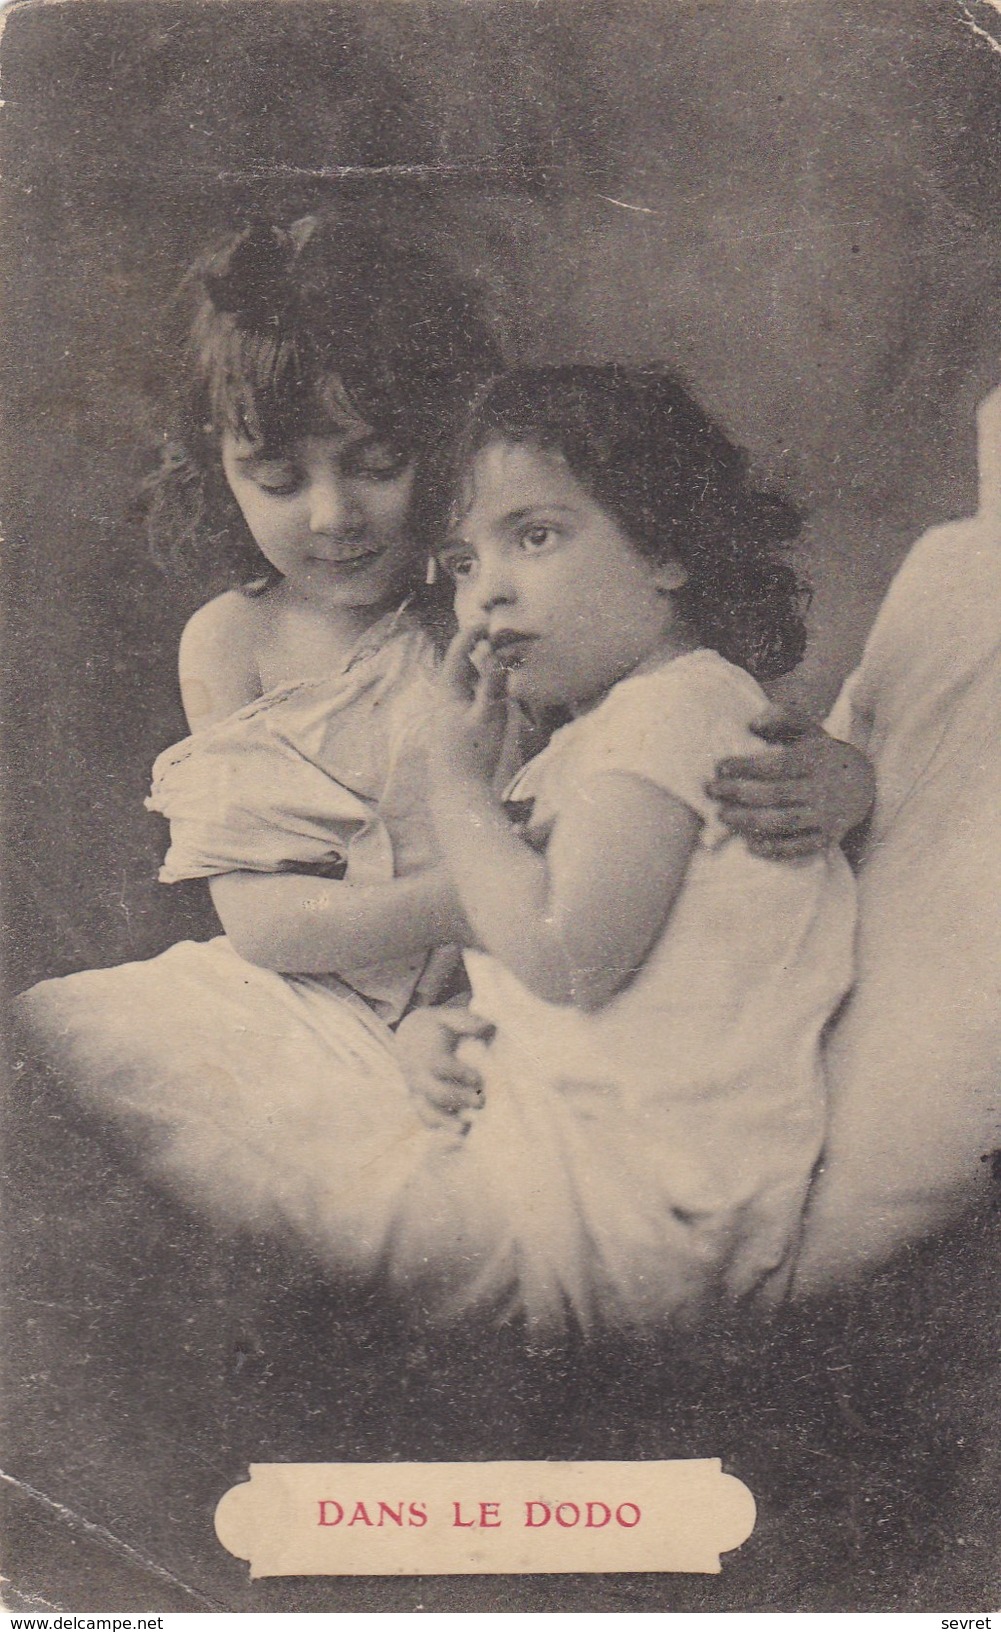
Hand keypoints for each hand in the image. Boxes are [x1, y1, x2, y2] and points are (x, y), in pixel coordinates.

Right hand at [395, 1005, 493, 1129]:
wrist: (411, 1038)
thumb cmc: (438, 1027)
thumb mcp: (450, 1017)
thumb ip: (468, 1021)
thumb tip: (489, 1027)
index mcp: (428, 1053)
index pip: (441, 1065)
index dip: (459, 1073)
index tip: (479, 1079)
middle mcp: (420, 1075)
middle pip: (435, 1092)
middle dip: (458, 1099)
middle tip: (481, 1102)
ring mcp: (419, 1092)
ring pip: (427, 1112)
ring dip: (446, 1123)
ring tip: (465, 1130)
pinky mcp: (421, 1104)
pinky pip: (427, 1122)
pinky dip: (440, 1133)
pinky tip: (459, 1140)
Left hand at [431, 626, 509, 787]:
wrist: (458, 792)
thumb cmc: (472, 754)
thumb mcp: (488, 716)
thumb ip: (492, 684)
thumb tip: (496, 654)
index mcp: (449, 691)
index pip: (457, 651)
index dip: (471, 633)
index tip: (487, 620)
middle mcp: (447, 699)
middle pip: (461, 665)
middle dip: (477, 648)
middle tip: (497, 634)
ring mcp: (452, 715)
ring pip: (467, 682)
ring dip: (482, 668)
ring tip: (501, 657)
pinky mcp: (459, 729)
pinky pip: (471, 697)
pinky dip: (484, 687)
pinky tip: (497, 692)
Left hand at [706, 706, 875, 858]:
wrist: (863, 784)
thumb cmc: (821, 754)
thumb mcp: (808, 730)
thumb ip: (782, 717)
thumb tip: (753, 724)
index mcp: (817, 759)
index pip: (779, 764)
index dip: (747, 766)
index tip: (719, 766)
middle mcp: (823, 789)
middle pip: (776, 795)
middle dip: (739, 794)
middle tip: (711, 791)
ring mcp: (825, 816)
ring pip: (784, 822)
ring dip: (749, 821)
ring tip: (722, 815)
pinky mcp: (826, 838)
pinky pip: (798, 848)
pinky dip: (773, 849)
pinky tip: (748, 844)